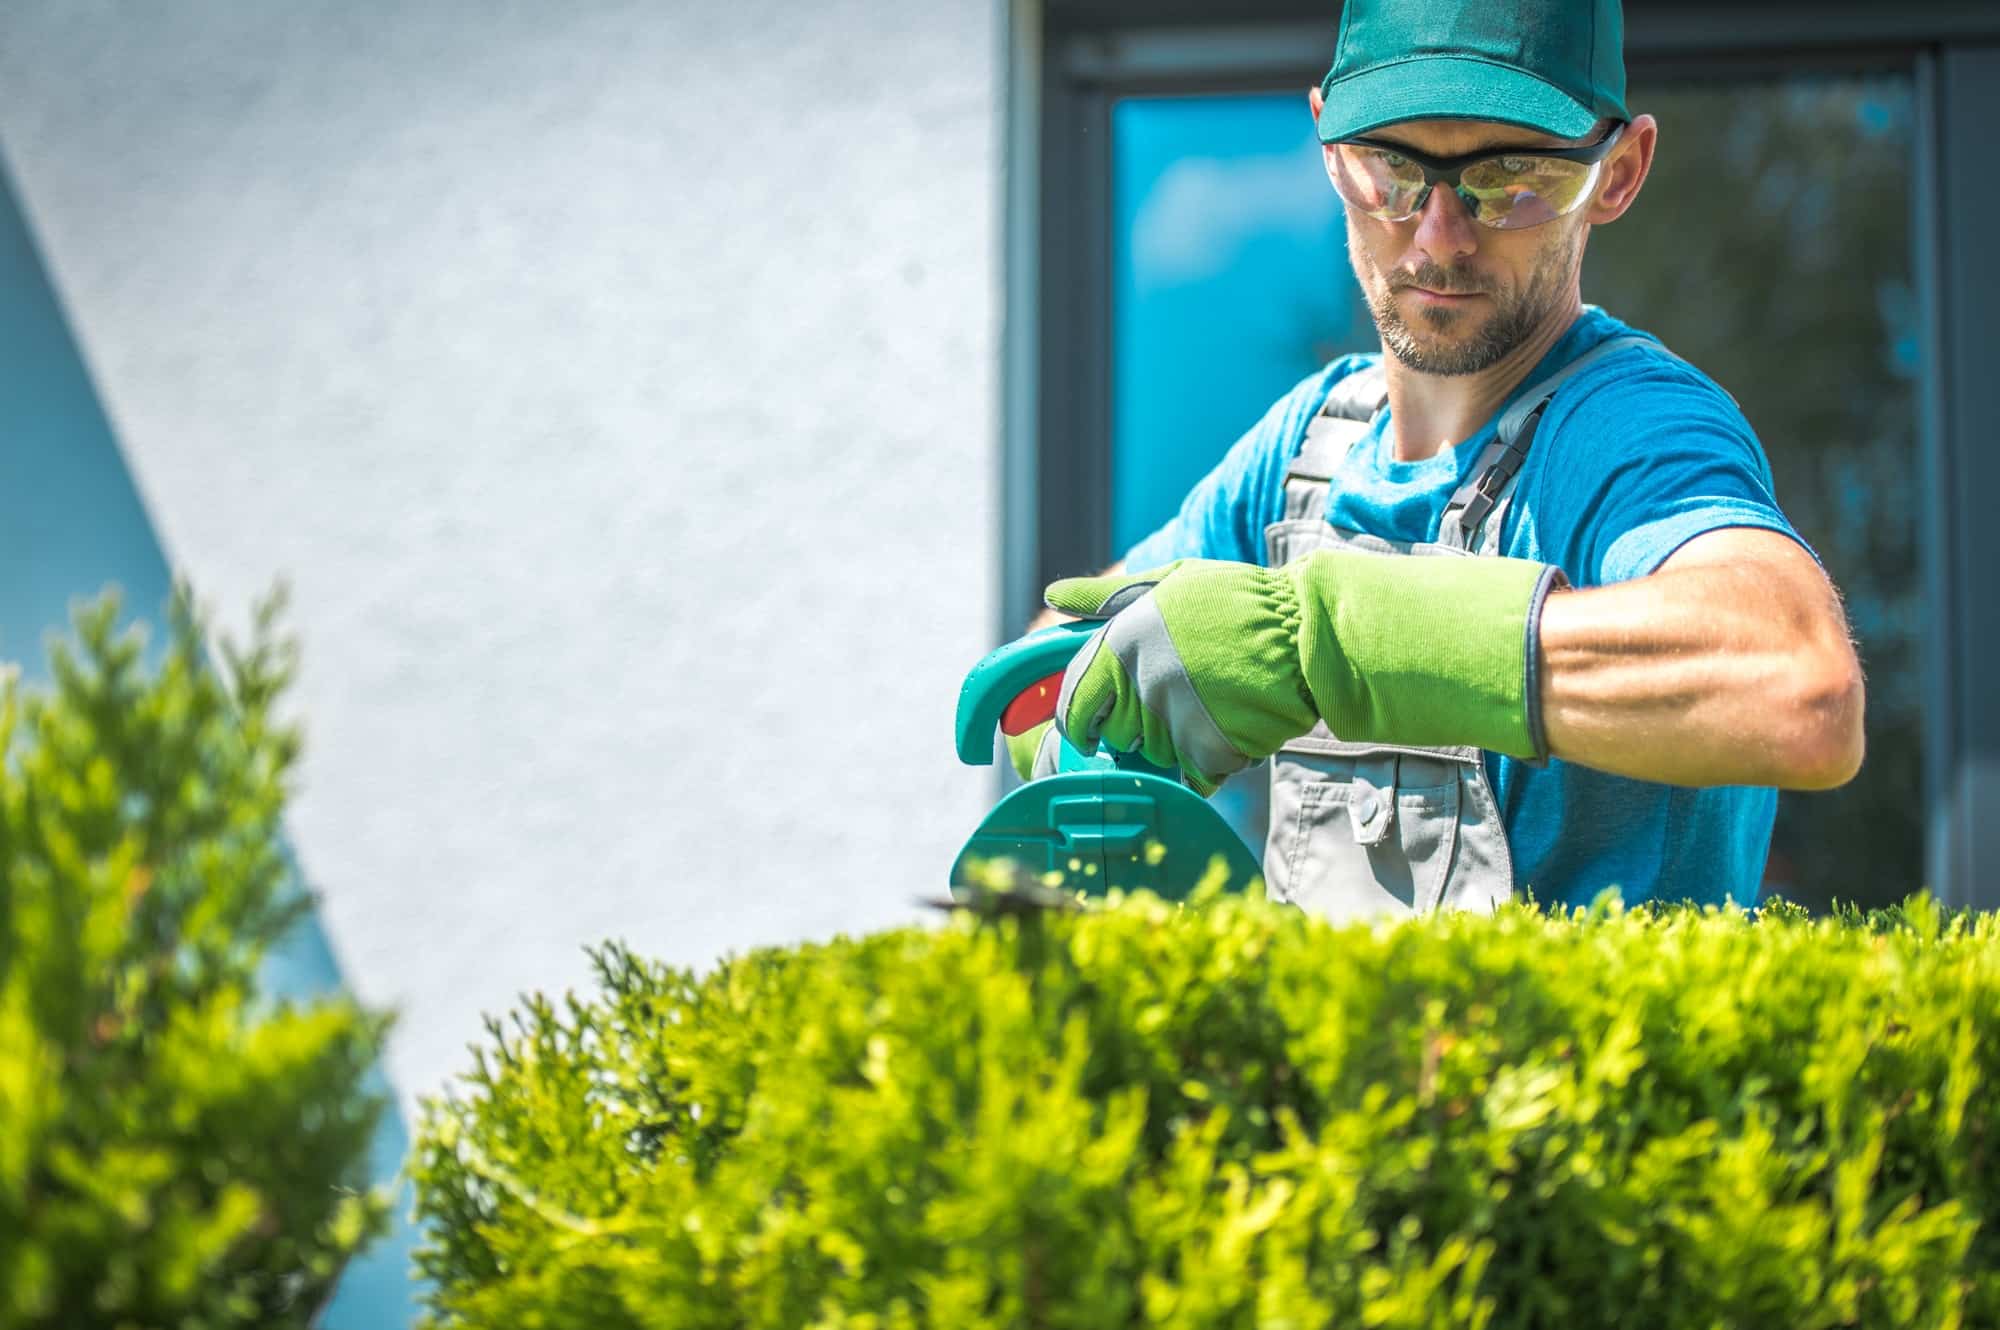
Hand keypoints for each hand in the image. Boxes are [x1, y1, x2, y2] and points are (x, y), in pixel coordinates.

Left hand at [1045, 551, 1562, 790]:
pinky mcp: (1209, 752)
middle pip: (1114, 739)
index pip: (1074, 704)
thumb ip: (1106, 596)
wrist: (1313, 633)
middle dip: (1138, 734)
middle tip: (1182, 707)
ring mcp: (1175, 719)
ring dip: (1178, 748)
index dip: (1082, 723)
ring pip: (1154, 760)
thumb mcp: (1171, 583)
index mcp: (1122, 640)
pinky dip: (1209, 766)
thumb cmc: (1241, 603)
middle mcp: (1141, 681)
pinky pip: (1192, 779)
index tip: (1095, 727)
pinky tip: (1235, 729)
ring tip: (1217, 707)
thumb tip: (1052, 594)